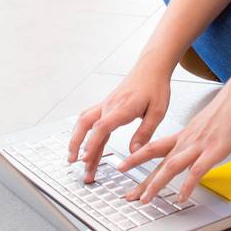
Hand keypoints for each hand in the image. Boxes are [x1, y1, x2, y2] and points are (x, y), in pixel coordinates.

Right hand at [67, 60, 172, 182]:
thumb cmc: (155, 87)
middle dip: (77, 145)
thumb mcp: (158, 112)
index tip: (85, 158)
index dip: (92, 143)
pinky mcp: (106, 105)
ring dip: (76, 139)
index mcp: (123, 107)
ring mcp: (105, 105)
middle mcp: (110, 105)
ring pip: (84, 122)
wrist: (151, 67)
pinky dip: (81, 132)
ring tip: (73, 157)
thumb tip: (133, 152)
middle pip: (86, 125)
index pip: (101, 127)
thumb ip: (144, 133)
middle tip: (73, 163)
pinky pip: (89, 119)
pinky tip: (80, 143)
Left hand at [118, 81, 230, 205]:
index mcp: (184, 135)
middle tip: (128, 194)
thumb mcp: (204, 124)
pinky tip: (182, 197)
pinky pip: (196, 171)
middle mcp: (187, 141)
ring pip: (171, 166)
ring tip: (146, 199)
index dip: (136, 158)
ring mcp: (199, 146)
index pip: (154, 147)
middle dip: (141, 180)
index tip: (123, 166)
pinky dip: (187, 186)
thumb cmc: (227, 109)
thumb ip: (195, 139)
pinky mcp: (213, 151)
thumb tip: (190, 151)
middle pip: (158, 161)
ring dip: (157, 184)